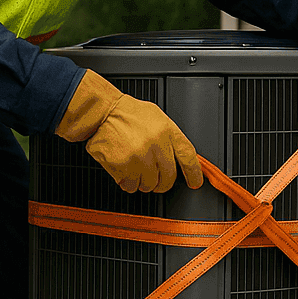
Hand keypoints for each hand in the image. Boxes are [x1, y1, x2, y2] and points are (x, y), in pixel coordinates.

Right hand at [56, 70, 202, 192]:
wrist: (102, 112)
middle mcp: (156, 145)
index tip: (195, 182)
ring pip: (149, 185)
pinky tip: (124, 171)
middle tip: (158, 180)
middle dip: (163, 183)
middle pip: (168, 177)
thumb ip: (169, 137)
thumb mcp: (157, 118)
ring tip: (135, 169)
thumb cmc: (128, 113)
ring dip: (143, 182)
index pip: (188, 157)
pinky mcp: (124, 167)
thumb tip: (179, 156)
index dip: (194, 173)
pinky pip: (130, 186)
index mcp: (167, 131)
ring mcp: (140, 158)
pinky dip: (128, 183)